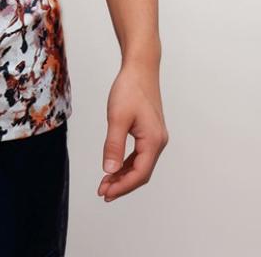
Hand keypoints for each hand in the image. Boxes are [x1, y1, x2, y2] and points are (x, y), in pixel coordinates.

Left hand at [97, 60, 168, 201]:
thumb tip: (109, 171)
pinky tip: (115, 167)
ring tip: (106, 183)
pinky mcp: (149, 131)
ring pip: (140, 164)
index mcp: (153, 141)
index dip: (122, 186)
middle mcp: (158, 142)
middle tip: (103, 192)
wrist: (140, 68)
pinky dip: (126, 163)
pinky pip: (139, 154)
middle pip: (141, 172)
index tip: (105, 193)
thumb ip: (113, 145)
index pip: (139, 174)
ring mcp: (155, 137)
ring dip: (123, 175)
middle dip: (122, 184)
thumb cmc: (130, 89)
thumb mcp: (117, 117)